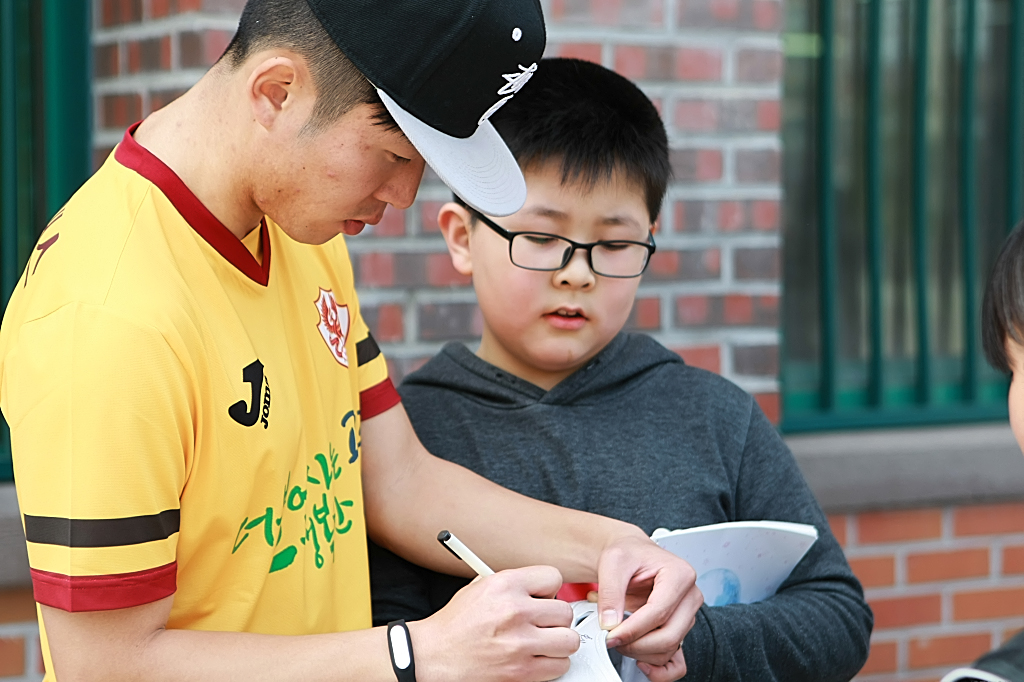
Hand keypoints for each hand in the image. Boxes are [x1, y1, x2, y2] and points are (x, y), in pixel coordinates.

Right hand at [410, 566, 579, 681]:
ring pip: (569, 640)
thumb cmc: (454, 625)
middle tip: (541, 624)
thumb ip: (512, 584)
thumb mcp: (479, 588)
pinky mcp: (522, 671)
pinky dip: (552, 664)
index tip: (543, 598)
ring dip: (558, 643)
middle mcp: (515, 611)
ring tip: (543, 642)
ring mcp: (520, 643)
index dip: (549, 589)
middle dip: (555, 619)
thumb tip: (540, 587)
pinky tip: (537, 658)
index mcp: (505, 584)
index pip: (553, 577)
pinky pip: (560, 665)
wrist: (433, 656)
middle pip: (565, 611)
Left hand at [594, 535, 702, 680]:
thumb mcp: (613, 562)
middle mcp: (690, 596)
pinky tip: (641, 662)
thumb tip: (610, 622)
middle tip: (612, 639)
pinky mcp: (680, 630)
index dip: (633, 628)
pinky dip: (661, 670)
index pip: (659, 612)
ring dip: (641, 652)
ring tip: (619, 638)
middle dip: (636, 644)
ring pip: (669, 648)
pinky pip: (678, 661)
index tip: (610, 634)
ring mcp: (687, 615)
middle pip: (669, 635)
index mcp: (680, 575)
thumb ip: (611, 592)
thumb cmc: (628, 554)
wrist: (630, 554)